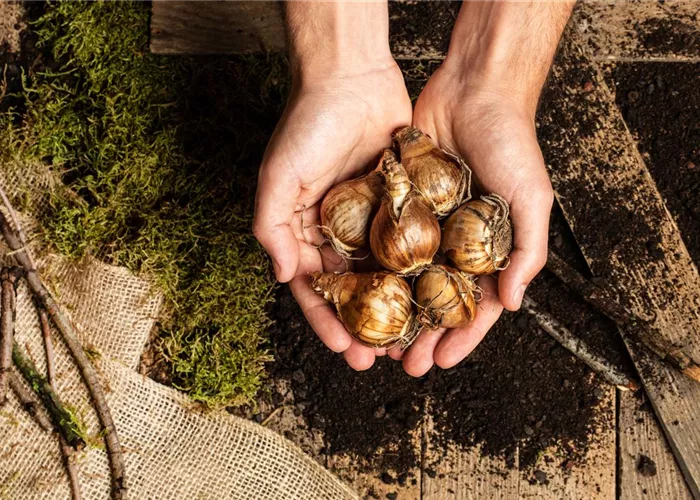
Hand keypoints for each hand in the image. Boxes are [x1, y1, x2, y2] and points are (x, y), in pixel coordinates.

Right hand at [253, 61, 412, 369]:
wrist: (350, 74)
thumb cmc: (308, 123)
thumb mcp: (277, 177)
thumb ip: (272, 228)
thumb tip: (285, 276)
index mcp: (304, 230)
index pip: (314, 289)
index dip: (327, 323)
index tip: (346, 351)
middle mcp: (336, 229)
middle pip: (351, 290)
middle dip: (365, 326)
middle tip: (383, 358)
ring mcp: (369, 217)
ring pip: (383, 272)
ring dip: (394, 306)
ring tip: (411, 337)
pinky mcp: (398, 200)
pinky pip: (408, 241)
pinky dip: (416, 269)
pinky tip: (431, 293)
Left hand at [391, 67, 553, 375]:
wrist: (474, 89)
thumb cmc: (512, 143)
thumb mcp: (532, 198)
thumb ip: (527, 251)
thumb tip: (511, 305)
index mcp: (488, 250)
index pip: (475, 305)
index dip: (460, 337)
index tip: (441, 362)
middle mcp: (454, 244)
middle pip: (433, 302)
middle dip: (419, 335)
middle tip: (401, 365)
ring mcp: (424, 226)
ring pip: (403, 280)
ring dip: (391, 312)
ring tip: (374, 340)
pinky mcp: (398, 205)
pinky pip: (382, 242)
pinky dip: (371, 268)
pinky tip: (357, 291)